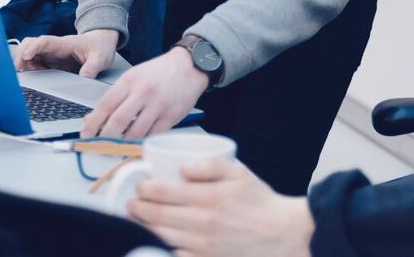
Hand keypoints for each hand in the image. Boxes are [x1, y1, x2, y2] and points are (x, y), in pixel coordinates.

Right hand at [13, 29, 116, 78]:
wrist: (100, 42)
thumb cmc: (99, 46)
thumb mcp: (100, 57)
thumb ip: (93, 66)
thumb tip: (84, 77)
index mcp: (63, 44)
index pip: (45, 42)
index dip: (33, 47)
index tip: (25, 55)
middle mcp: (53, 48)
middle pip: (30, 46)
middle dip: (20, 56)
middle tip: (18, 70)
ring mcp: (49, 55)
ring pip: (28, 55)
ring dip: (22, 64)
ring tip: (23, 77)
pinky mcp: (49, 62)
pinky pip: (33, 64)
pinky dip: (27, 70)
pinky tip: (28, 78)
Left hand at [82, 47, 208, 138]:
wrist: (189, 66)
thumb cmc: (159, 72)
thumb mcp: (134, 76)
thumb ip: (116, 96)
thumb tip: (96, 118)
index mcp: (130, 80)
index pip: (105, 105)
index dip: (92, 123)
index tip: (85, 134)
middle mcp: (143, 93)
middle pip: (118, 121)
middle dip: (104, 138)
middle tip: (97, 146)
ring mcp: (158, 106)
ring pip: (135, 132)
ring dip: (122, 144)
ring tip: (114, 148)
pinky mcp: (171, 117)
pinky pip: (152, 136)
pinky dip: (141, 143)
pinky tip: (134, 145)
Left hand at [128, 158, 313, 256]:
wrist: (282, 235)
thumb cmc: (260, 202)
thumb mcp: (239, 173)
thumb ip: (210, 165)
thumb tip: (182, 167)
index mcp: (209, 197)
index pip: (164, 192)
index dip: (145, 188)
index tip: (140, 185)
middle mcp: (203, 222)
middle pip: (157, 216)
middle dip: (138, 208)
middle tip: (131, 203)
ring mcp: (203, 245)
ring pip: (162, 237)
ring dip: (144, 228)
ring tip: (137, 220)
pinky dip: (161, 249)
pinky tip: (155, 242)